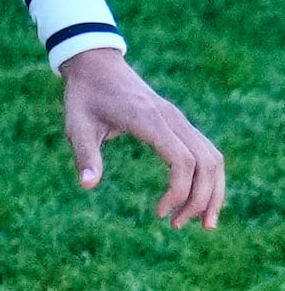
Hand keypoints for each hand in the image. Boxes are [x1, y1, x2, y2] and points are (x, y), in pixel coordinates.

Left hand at [57, 45, 228, 227]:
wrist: (96, 64)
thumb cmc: (84, 97)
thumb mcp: (77, 125)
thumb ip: (85, 155)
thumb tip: (87, 186)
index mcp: (148, 120)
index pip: (182, 161)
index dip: (179, 191)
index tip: (158, 213)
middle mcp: (172, 119)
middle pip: (206, 163)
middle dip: (200, 200)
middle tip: (177, 226)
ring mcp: (180, 120)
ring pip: (213, 158)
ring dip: (213, 192)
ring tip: (201, 223)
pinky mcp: (180, 123)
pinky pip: (206, 152)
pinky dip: (210, 177)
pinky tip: (199, 199)